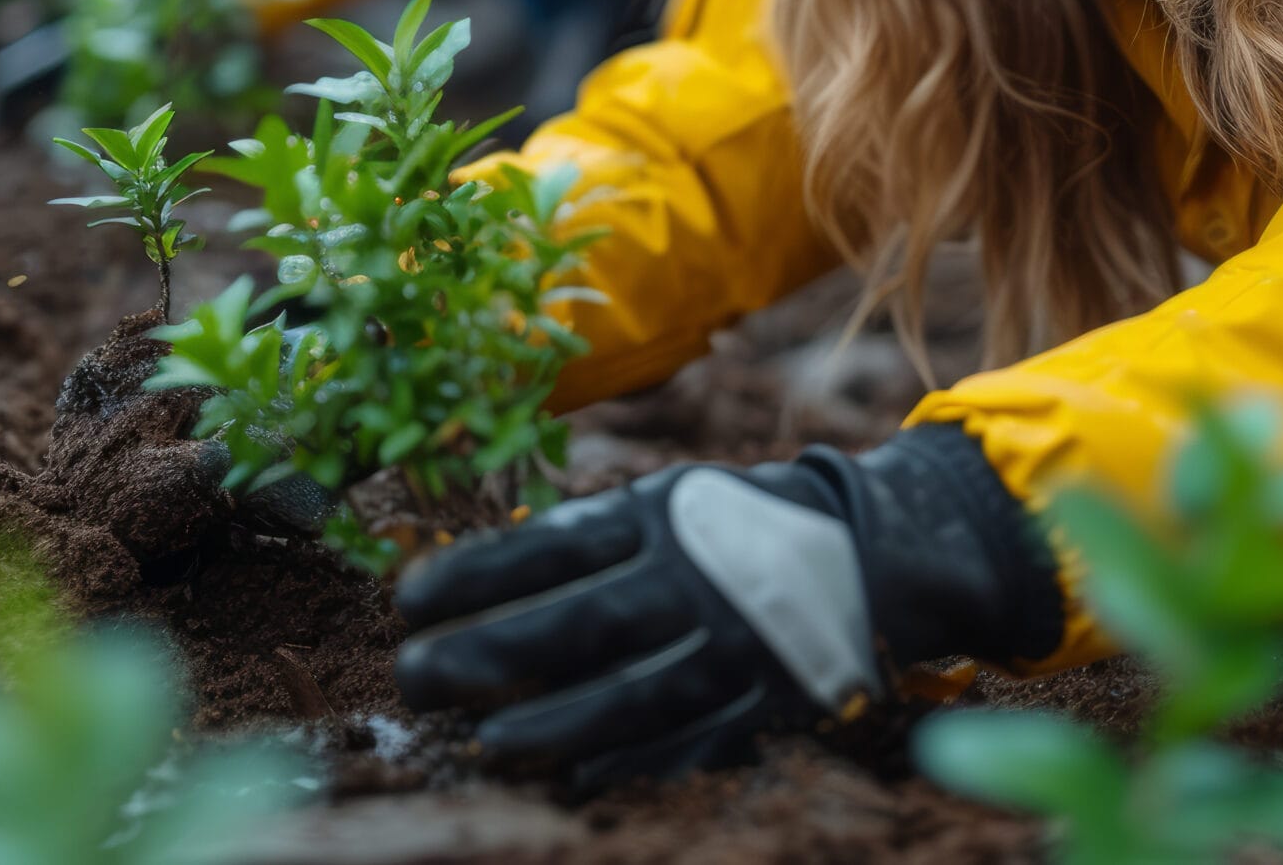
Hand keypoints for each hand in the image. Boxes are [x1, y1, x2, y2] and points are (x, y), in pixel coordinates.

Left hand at [393, 424, 1064, 786]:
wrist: (875, 550)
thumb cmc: (734, 525)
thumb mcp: (666, 504)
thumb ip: (588, 540)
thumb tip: (483, 577)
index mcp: (660, 517)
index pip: (550, 547)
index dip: (475, 574)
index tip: (407, 599)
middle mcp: (695, 579)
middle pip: (580, 621)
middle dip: (489, 650)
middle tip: (413, 676)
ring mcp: (735, 645)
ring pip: (633, 693)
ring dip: (555, 720)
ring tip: (488, 740)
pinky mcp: (768, 701)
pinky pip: (693, 742)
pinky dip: (636, 762)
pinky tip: (577, 778)